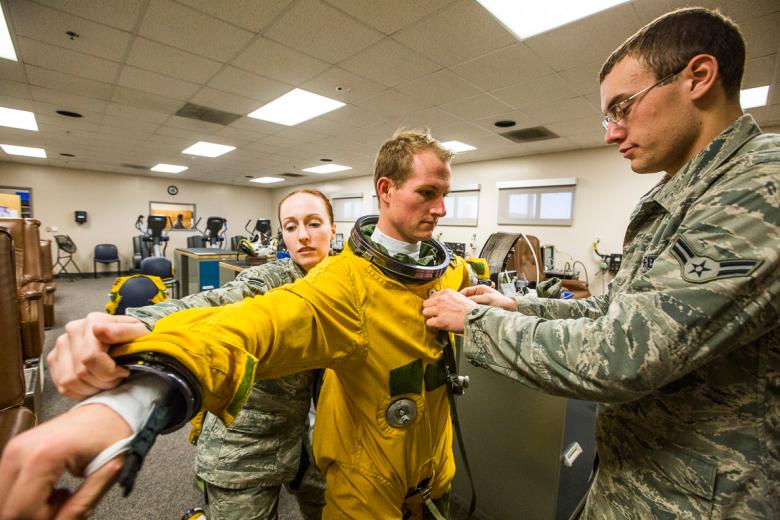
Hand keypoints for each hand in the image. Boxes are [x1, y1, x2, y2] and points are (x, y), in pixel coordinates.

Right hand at [0, 404, 130, 518]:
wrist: (108, 410)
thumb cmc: (111, 436)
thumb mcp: (108, 473)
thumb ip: (82, 503)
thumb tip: (64, 519)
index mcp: (43, 456)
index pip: (20, 510)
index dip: (43, 518)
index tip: (64, 508)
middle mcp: (21, 451)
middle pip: (7, 508)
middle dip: (33, 514)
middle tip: (60, 504)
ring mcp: (14, 450)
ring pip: (4, 499)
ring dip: (26, 505)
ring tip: (55, 495)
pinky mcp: (13, 451)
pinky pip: (7, 486)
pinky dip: (23, 495)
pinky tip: (47, 489)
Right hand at [48, 313, 147, 399]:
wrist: (122, 335)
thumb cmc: (132, 336)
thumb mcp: (138, 331)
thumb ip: (122, 330)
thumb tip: (98, 329)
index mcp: (93, 323)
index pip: (90, 357)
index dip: (109, 371)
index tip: (123, 372)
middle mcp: (72, 332)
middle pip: (81, 372)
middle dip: (103, 382)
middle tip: (116, 379)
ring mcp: (60, 346)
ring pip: (69, 381)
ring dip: (91, 389)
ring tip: (106, 382)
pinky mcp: (54, 359)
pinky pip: (62, 386)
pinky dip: (80, 392)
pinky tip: (94, 385)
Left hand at [422, 289, 477, 332]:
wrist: (477, 318)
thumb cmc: (471, 310)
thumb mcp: (460, 298)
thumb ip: (450, 298)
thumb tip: (442, 303)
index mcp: (447, 292)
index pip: (432, 296)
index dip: (434, 304)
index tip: (437, 308)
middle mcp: (442, 299)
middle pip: (426, 304)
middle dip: (430, 310)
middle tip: (435, 316)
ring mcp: (440, 309)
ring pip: (425, 312)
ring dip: (430, 317)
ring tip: (436, 321)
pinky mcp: (440, 320)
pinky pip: (429, 323)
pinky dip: (432, 326)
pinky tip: (437, 327)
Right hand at [460, 285, 517, 310]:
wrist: (509, 308)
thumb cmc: (501, 301)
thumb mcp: (487, 298)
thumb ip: (475, 299)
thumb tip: (464, 301)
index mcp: (479, 289)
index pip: (466, 291)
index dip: (460, 295)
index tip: (455, 300)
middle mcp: (478, 295)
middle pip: (466, 298)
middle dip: (462, 302)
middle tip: (456, 307)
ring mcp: (479, 302)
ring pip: (468, 304)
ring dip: (465, 307)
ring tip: (461, 311)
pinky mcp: (480, 309)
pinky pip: (472, 309)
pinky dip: (470, 311)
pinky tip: (467, 315)